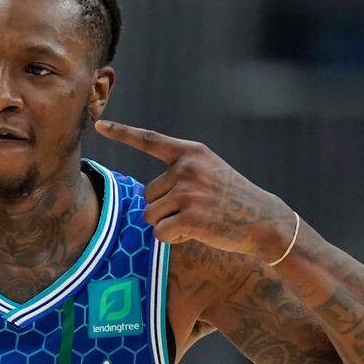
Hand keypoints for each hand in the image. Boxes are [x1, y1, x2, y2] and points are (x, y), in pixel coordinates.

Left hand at [94, 119, 292, 257]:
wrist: (264, 220)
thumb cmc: (233, 199)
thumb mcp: (210, 172)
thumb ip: (180, 172)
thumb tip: (147, 195)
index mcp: (192, 153)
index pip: (150, 140)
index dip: (122, 133)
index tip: (99, 125)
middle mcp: (188, 168)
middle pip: (147, 194)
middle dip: (163, 208)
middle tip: (195, 209)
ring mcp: (188, 192)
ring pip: (150, 215)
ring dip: (167, 224)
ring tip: (198, 220)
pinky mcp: (190, 217)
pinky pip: (160, 232)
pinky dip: (172, 238)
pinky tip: (196, 233)